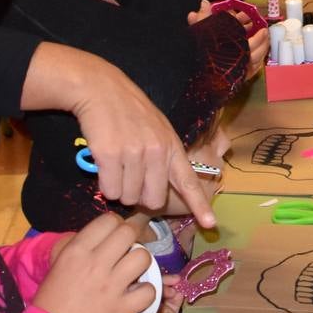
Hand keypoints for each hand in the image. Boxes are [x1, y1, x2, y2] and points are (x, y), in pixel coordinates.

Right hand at [31, 213, 158, 312]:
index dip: (115, 225)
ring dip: (141, 263)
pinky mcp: (122, 309)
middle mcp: (96, 263)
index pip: (109, 220)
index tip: (115, 234)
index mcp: (77, 250)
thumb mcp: (60, 262)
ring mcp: (111, 286)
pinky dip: (146, 292)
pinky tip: (137, 294)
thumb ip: (83, 245)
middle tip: (127, 250)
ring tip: (133, 271)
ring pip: (143, 258)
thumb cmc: (52, 297)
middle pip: (128, 233)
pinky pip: (149, 290)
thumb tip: (106, 234)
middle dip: (131, 238)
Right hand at [65, 54, 214, 227]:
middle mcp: (157, 152)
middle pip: (152, 201)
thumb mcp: (158, 129)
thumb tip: (157, 193)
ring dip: (120, 190)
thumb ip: (164, 157)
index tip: (211, 223)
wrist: (102, 89)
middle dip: (140, 197)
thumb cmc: (130, 112)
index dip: (199, 205)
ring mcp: (134, 154)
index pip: (188, 181)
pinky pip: (109, 190)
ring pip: (128, 197)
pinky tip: (104, 165)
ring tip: (116, 165)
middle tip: (130, 178)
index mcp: (172, 147)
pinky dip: (105, 184)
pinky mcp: (110, 155)